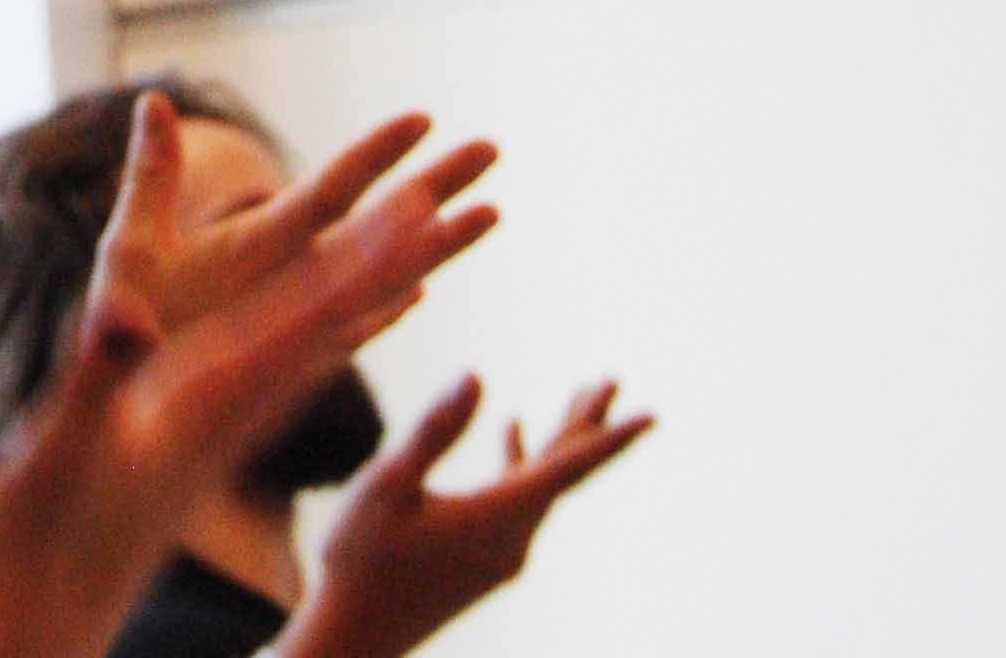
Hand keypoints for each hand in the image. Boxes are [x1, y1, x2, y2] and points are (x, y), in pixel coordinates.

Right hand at [0, 94, 499, 657]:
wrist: (47, 616)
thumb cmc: (44, 533)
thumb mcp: (63, 443)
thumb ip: (98, 380)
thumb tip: (123, 320)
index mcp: (209, 403)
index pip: (303, 322)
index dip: (360, 263)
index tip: (417, 210)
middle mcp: (237, 416)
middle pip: (336, 329)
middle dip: (392, 266)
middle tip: (454, 208)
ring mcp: (227, 434)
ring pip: (321, 352)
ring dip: (371, 297)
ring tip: (422, 254)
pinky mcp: (207, 449)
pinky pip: (288, 381)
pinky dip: (324, 342)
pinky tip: (336, 334)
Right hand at [284, 377, 652, 657]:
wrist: (353, 638)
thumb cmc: (360, 558)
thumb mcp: (387, 484)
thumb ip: (435, 429)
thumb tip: (476, 375)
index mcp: (497, 517)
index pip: (567, 470)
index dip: (610, 438)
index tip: (652, 416)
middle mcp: (512, 539)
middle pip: (561, 472)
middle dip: (587, 424)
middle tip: (613, 380)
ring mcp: (501, 554)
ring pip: (541, 486)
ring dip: (557, 440)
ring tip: (576, 399)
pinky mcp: (485, 561)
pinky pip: (519, 503)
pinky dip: (521, 464)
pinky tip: (511, 432)